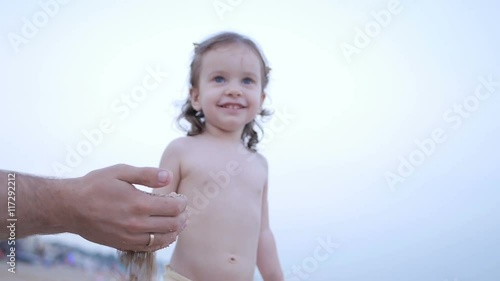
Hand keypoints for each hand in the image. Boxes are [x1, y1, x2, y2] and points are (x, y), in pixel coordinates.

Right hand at [64, 164, 187, 251]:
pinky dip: (161, 241)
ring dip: (175, 230)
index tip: (180, 197)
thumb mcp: (120, 172)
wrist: (70, 207)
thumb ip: (147, 174)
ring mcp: (130, 237)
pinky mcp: (124, 245)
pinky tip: (163, 233)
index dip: (182, 202)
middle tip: (182, 209)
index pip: (174, 208)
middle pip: (173, 225)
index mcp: (139, 204)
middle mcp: (136, 224)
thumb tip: (168, 176)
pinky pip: (150, 247)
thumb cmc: (95, 186)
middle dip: (182, 216)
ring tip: (177, 221)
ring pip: (164, 239)